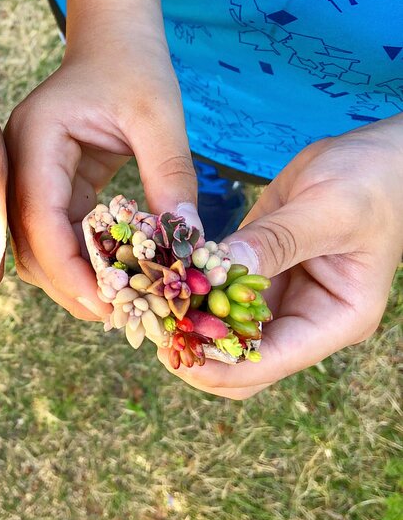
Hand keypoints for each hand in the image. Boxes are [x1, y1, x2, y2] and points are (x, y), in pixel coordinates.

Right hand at [5, 26, 197, 320]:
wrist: (114, 38)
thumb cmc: (134, 65)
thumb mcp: (159, 116)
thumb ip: (170, 175)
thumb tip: (187, 244)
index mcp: (35, 138)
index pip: (38, 216)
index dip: (69, 267)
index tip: (107, 303)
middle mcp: (18, 162)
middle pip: (27, 242)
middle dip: (68, 283)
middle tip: (117, 315)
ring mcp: (29, 174)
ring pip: (36, 246)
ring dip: (72, 278)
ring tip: (119, 303)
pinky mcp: (48, 184)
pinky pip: (56, 233)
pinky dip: (82, 260)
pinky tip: (116, 276)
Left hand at [159, 116, 402, 398]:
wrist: (374, 156)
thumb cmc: (370, 182)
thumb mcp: (328, 210)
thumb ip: (277, 242)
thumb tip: (220, 269)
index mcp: (333, 319)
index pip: (269, 361)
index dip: (218, 363)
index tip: (172, 345)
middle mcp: (303, 316)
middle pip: (241, 360)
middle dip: (196, 349)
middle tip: (149, 326)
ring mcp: (277, 293)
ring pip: (222, 327)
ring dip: (186, 319)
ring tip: (145, 304)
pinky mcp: (256, 266)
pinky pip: (216, 288)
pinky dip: (189, 286)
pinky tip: (160, 276)